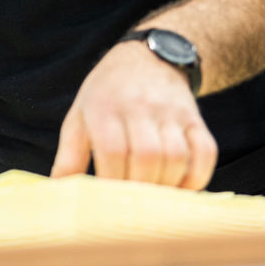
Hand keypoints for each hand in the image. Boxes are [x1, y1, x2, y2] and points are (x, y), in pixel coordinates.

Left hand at [50, 41, 217, 188]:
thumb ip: (69, 154)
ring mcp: (171, 112)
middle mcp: (139, 107)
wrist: (147, 58)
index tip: (108, 203)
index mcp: (104, 107)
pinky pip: (205, 152)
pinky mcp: (195, 118)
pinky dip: (197, 177)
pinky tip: (181, 188)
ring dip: (166, 185)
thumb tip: (59, 189)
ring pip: (176, 156)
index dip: (111, 180)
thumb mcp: (79, 116)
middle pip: (146, 156)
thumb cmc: (106, 94)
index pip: (112, 150)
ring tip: (154, 200)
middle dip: (139, 188)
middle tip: (132, 206)